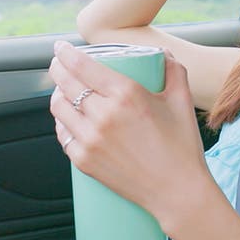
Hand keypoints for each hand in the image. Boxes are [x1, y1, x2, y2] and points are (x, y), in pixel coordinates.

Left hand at [49, 41, 214, 232]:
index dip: (66, 53)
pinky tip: (68, 117)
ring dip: (57, 94)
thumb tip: (163, 54)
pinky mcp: (84, 161)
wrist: (177, 192)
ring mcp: (91, 140)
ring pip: (59, 108)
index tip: (61, 47)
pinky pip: (63, 134)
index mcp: (127, 95)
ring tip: (63, 90)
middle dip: (57, 69)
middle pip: (66, 84)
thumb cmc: (182, 147)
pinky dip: (62, 121)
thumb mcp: (182, 101)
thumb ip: (174, 71)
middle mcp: (104, 116)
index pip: (83, 66)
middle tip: (59, 64)